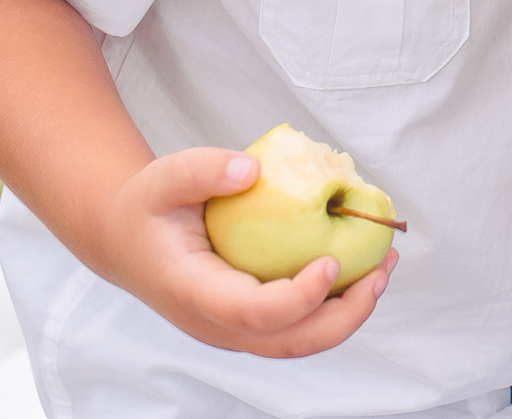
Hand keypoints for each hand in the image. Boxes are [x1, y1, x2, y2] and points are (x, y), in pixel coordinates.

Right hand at [104, 147, 396, 356]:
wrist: (127, 239)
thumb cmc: (148, 206)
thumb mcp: (163, 177)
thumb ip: (203, 170)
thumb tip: (253, 169)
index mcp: (192, 291)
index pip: (252, 312)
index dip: (298, 297)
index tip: (334, 261)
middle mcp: (214, 323)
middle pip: (288, 342)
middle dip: (344, 315)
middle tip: (382, 271)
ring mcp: (232, 329)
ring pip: (298, 342)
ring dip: (348, 314)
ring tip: (384, 270)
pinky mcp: (248, 322)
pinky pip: (297, 327)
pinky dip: (334, 306)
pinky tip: (362, 270)